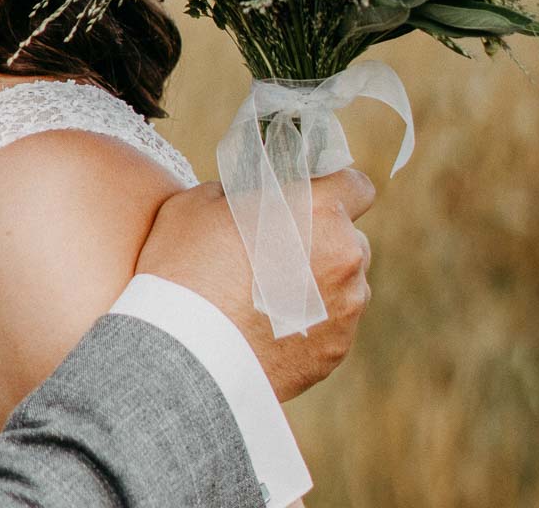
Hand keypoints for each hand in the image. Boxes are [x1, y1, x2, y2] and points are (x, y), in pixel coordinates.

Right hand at [135, 169, 373, 401]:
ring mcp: (345, 309)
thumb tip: (242, 200)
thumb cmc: (185, 267)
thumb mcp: (197, 204)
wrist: (182, 353)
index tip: (307, 198)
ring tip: (267, 296)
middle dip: (321, 240)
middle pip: (349, 239)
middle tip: (274, 250)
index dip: (332, 189)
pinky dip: (308, 323)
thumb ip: (235, 193)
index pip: (356, 186)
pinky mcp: (336, 350)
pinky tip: (266, 327)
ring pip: (345, 285)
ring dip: (318, 283)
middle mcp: (344, 257)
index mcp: (317, 211)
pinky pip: (331, 326)